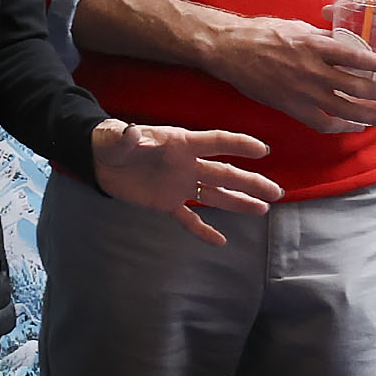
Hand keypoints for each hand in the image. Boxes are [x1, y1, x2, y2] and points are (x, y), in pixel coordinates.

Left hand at [90, 122, 286, 242]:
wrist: (99, 161)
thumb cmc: (111, 142)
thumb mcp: (117, 137)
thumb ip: (128, 137)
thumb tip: (132, 133)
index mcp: (180, 144)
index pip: (215, 142)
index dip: (239, 144)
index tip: (263, 151)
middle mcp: (187, 165)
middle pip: (224, 173)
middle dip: (250, 182)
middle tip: (276, 191)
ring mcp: (179, 185)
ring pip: (214, 195)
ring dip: (238, 202)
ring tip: (263, 209)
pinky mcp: (166, 202)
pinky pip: (188, 218)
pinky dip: (202, 230)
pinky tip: (220, 242)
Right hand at [204, 15, 375, 132]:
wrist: (228, 49)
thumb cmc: (261, 32)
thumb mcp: (297, 26)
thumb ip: (323, 38)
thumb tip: (347, 43)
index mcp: (315, 45)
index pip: (359, 58)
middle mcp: (312, 70)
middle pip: (358, 87)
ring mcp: (302, 91)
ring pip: (345, 109)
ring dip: (372, 116)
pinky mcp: (291, 107)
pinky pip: (323, 122)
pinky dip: (343, 126)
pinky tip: (357, 126)